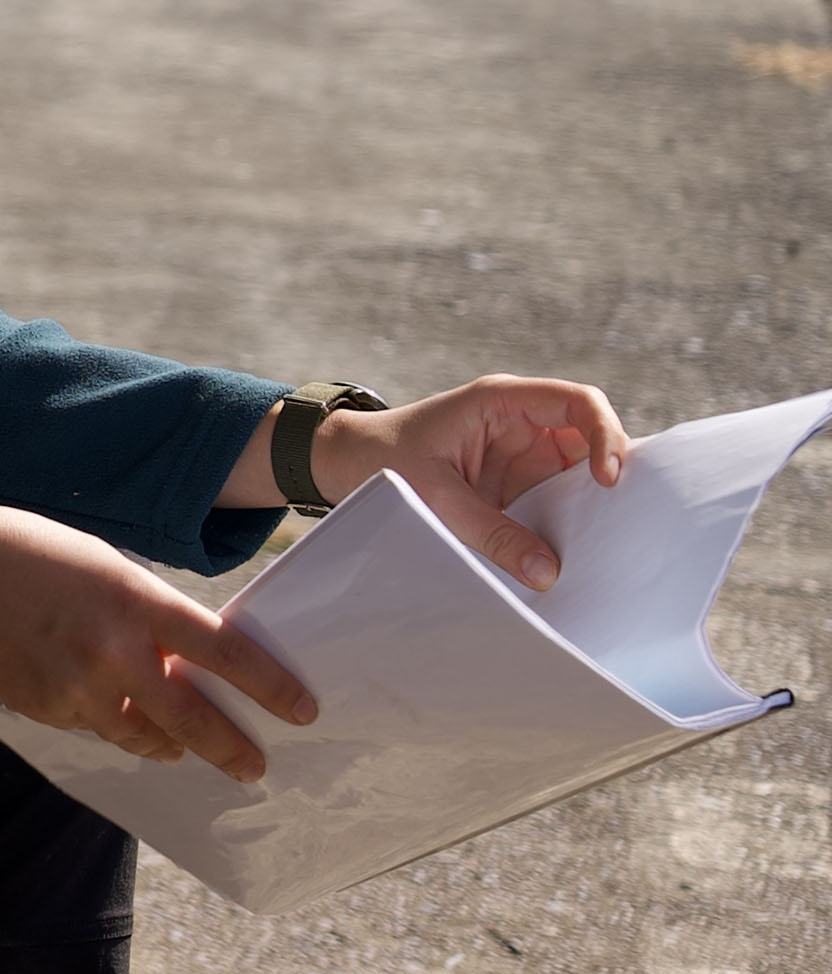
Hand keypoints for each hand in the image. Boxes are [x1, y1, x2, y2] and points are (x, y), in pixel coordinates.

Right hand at [0, 501, 316, 783]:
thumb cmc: (28, 552)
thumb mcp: (105, 566)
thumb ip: (146, 614)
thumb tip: (180, 663)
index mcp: (137, 601)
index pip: (224, 652)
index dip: (270, 686)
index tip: (301, 711)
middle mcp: (114, 652)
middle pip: (193, 719)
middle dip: (232, 750)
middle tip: (255, 768)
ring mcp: (78, 687)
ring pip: (142, 736)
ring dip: (167, 743)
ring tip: (180, 746)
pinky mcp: (46, 710)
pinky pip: (91, 726)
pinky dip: (102, 719)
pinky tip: (90, 696)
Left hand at [304, 376, 630, 592]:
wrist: (344, 465)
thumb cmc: (382, 460)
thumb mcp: (434, 496)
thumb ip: (491, 532)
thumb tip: (549, 572)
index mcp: (501, 402)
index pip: (577, 401)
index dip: (606, 434)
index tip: (609, 479)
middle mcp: (521, 423)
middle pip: (592, 439)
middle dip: (614, 474)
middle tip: (629, 519)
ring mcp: (523, 455)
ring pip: (581, 474)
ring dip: (595, 504)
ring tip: (613, 542)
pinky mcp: (518, 485)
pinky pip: (559, 500)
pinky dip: (573, 522)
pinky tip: (582, 551)